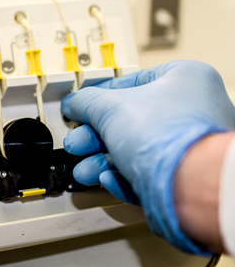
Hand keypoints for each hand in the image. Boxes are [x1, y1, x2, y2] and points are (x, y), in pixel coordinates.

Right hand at [61, 60, 234, 253]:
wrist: (187, 185)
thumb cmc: (166, 137)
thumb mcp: (110, 107)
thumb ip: (86, 102)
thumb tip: (74, 104)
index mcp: (185, 80)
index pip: (131, 83)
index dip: (99, 97)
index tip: (81, 107)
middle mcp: (192, 112)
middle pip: (128, 122)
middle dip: (95, 137)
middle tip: (78, 142)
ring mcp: (188, 147)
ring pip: (133, 152)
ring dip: (101, 161)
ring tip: (84, 169)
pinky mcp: (181, 177)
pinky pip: (145, 173)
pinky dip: (121, 177)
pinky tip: (107, 178)